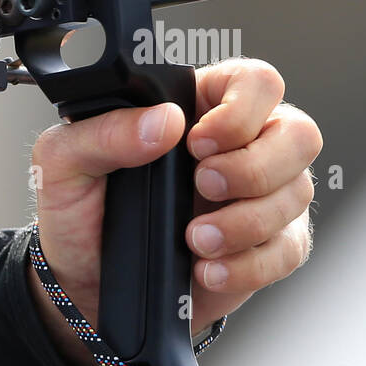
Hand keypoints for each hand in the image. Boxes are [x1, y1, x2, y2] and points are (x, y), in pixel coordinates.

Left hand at [26, 58, 321, 365]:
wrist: (84, 284)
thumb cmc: (80, 212)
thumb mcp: (65, 162)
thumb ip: (105, 131)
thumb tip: (164, 121)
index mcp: (200, 105)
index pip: (256, 82)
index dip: (241, 110)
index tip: (198, 142)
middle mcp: (244, 144)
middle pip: (299, 133)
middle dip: (255, 167)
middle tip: (204, 187)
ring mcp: (262, 195)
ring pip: (298, 193)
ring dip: (246, 222)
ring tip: (195, 239)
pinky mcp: (268, 246)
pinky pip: (288, 250)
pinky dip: (249, 265)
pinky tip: (207, 269)